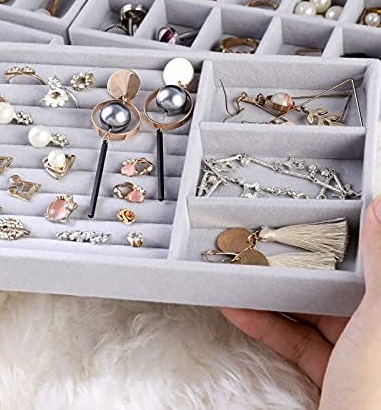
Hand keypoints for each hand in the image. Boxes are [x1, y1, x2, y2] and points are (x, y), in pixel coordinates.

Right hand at [221, 196, 380, 407]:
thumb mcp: (377, 331)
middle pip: (338, 288)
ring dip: (274, 297)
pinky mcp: (334, 376)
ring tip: (242, 276)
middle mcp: (379, 335)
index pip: (374, 267)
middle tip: (268, 246)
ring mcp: (359, 358)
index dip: (349, 240)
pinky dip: (268, 326)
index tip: (319, 218)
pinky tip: (240, 311)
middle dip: (298, 268)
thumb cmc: (374, 404)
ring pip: (313, 315)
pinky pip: (298, 341)